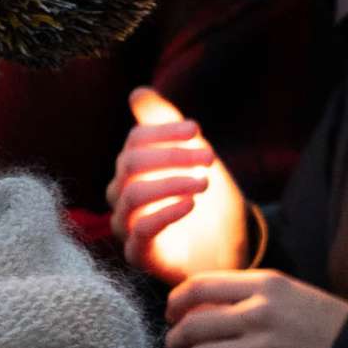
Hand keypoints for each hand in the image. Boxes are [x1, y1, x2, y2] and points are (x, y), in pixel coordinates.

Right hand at [108, 88, 250, 283]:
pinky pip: (142, 231)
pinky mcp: (139, 255)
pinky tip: (191, 204)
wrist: (225, 249)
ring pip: (134, 196)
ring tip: (204, 182)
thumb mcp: (192, 158)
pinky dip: (166, 213)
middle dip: (171, 155)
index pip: (135, 141)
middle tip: (209, 157)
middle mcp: (121, 196)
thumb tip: (137, 92)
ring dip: (172, 182)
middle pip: (130, 165)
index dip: (164, 132)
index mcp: (131, 170)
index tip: (196, 130)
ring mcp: (127, 227)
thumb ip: (164, 125)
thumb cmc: (205, 201)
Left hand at [164, 271, 347, 347]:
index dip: (175, 303)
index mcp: (265, 286)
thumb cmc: (320, 324)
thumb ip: (243, 294)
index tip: (172, 314)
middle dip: (174, 341)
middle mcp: (260, 316)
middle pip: (190, 326)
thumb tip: (193, 307)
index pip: (198, 286)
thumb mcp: (286, 293)